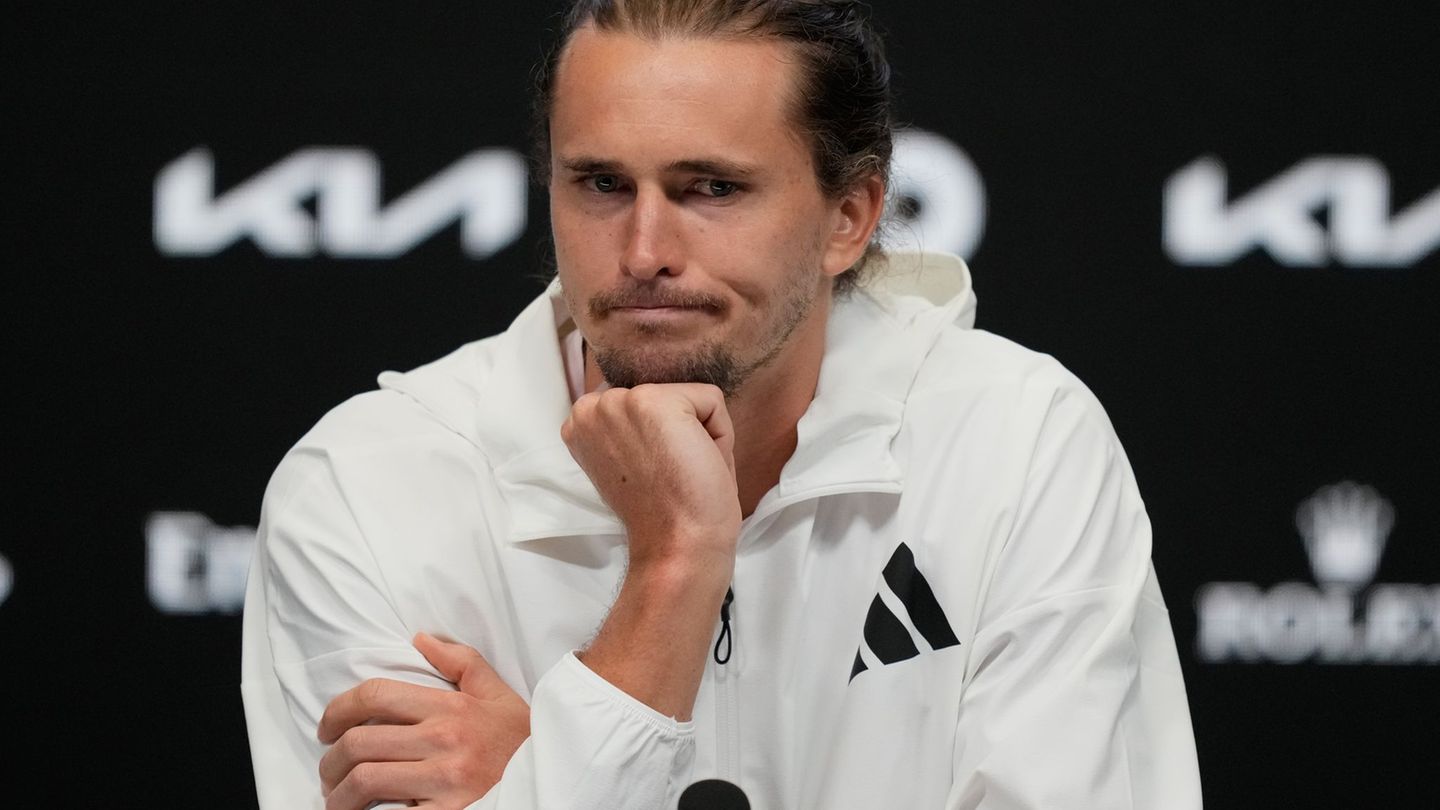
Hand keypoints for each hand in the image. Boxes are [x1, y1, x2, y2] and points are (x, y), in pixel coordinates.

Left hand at [316, 632, 530, 809]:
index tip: (327, 727)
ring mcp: (445, 780)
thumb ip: (460, 662)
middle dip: (331, 760)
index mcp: (451, 707)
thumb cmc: (521, 740)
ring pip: (366, 781)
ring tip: (338, 800)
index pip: (377, 695)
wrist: (554, 779)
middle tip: (329, 771)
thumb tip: (421, 639)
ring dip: (339, 794)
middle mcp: (444, 740)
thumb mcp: (497, 694)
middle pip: (360, 742)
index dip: (339, 709)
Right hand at [561, 383, 741, 569]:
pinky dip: (720, 433)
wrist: (678, 546)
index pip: (643, 404)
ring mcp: (619, 401)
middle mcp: (592, 407)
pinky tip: (698, 464)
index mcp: (583, 424)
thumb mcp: (634, 460)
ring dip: (700, 432)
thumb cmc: (666, 513)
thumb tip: (671, 403)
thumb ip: (636, 428)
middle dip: (682, 431)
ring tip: (685, 470)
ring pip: (689, 398)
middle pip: (666, 396)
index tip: (656, 475)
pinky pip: (711, 399)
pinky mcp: (653, 401)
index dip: (663, 439)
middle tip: (673, 475)